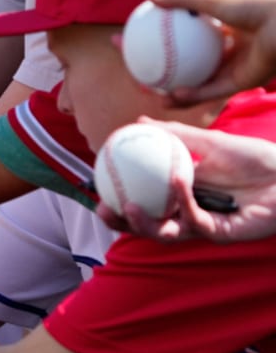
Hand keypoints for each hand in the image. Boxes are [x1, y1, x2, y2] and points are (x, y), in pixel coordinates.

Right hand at [96, 118, 275, 242]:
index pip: (143, 201)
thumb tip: (140, 120)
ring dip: (143, 223)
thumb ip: (177, 134)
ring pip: (166, 233)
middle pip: (147, 225)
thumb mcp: (210, 141)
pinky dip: (183, 199)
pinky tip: (177, 179)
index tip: (97, 184)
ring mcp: (204, 225)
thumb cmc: (256, 158)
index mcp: (180, 194)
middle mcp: (188, 213)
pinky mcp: (222, 233)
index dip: (117, 198)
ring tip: (127, 205)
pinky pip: (195, 219)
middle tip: (102, 209)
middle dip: (121, 223)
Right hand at [145, 0, 275, 102]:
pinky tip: (171, 96)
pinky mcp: (241, 83)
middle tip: (133, 68)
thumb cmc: (254, 6)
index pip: (180, 33)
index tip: (130, 35)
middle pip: (183, 60)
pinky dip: (191, 95)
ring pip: (195, 81)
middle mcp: (224, 47)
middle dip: (156, 65)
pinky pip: (210, 91)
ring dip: (170, 89)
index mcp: (220, 26)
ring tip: (148, 91)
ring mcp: (232, 66)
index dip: (154, 35)